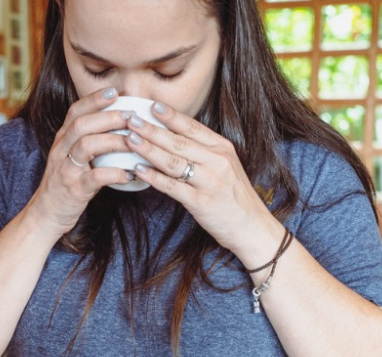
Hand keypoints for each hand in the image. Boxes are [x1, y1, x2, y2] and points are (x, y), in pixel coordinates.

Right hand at [28, 88, 140, 235]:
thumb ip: (89, 141)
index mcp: (62, 140)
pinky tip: (130, 174)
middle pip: (82, 125)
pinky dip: (115, 173)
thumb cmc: (66, 183)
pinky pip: (95, 178)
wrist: (46, 214)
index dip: (94, 99)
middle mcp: (61, 151)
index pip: (75, 112)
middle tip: (131, 116)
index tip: (114, 91)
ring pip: (87, 146)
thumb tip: (120, 125)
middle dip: (108, 117)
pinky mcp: (74, 190)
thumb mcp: (72, 157)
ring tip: (134, 141)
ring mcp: (66, 170)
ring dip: (113, 141)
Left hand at [123, 102, 276, 256]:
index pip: (192, 127)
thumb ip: (204, 151)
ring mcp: (209, 181)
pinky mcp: (200, 202)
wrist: (251, 227)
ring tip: (130, 140)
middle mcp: (217, 161)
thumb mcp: (225, 166)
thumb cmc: (234, 196)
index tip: (152, 105)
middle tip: (131, 120)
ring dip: (149, 149)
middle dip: (152, 129)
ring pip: (173, 161)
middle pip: (179, 142)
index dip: (171, 116)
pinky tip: (138, 170)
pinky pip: (172, 186)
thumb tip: (174, 137)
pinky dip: (153, 177)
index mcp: (222, 148)